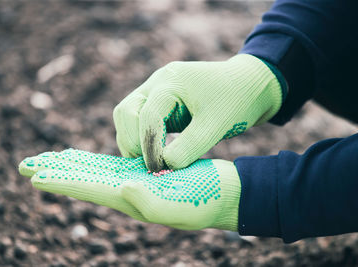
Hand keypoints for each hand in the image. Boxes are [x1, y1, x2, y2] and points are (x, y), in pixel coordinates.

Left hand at [18, 148, 240, 230]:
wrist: (224, 194)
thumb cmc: (207, 201)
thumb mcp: (181, 206)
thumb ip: (150, 202)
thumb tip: (122, 187)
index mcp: (132, 199)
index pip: (88, 189)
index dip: (62, 182)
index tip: (34, 175)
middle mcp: (127, 192)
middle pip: (83, 179)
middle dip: (55, 172)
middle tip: (25, 165)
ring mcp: (135, 181)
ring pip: (93, 170)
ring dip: (68, 164)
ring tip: (46, 159)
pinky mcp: (145, 171)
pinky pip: (111, 163)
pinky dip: (92, 159)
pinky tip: (81, 158)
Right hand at [113, 54, 282, 170]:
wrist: (247, 85)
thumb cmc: (237, 100)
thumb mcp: (217, 125)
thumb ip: (190, 146)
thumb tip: (162, 166)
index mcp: (172, 82)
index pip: (147, 116)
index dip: (149, 146)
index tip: (158, 170)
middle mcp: (157, 83)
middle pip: (125, 112)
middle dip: (132, 141)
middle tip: (148, 165)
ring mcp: (155, 90)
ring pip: (126, 115)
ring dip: (132, 140)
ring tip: (150, 162)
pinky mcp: (158, 102)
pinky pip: (137, 119)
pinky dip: (140, 137)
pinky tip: (154, 155)